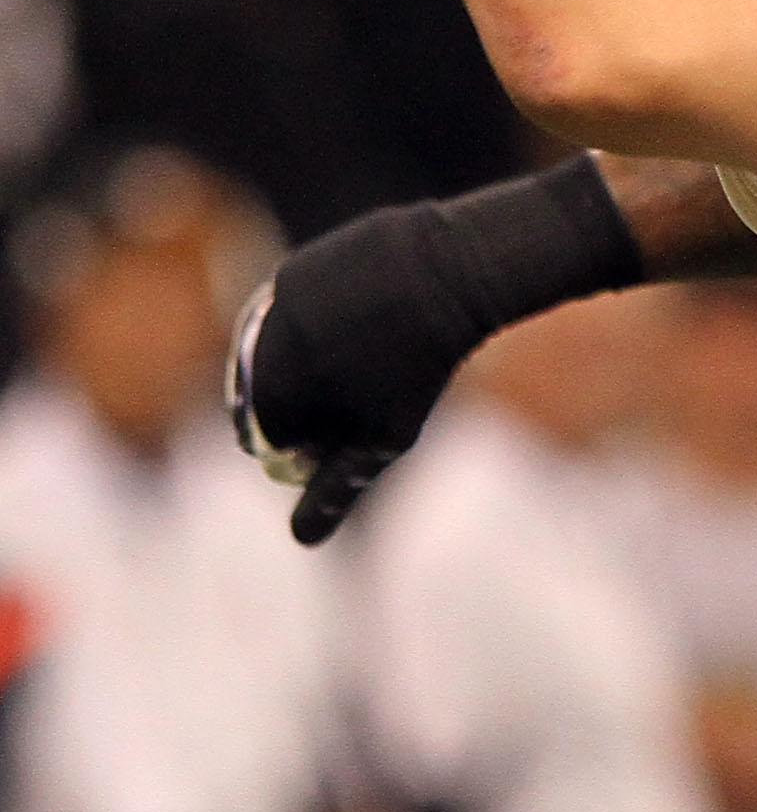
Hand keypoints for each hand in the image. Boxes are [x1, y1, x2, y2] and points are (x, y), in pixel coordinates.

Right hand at [227, 201, 490, 544]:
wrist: (445, 276)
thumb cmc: (417, 367)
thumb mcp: (383, 436)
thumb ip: (336, 488)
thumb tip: (302, 540)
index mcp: (267, 398)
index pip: (265, 441)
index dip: (306, 445)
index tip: (348, 433)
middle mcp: (255, 349)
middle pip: (264, 396)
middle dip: (301, 403)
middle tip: (362, 389)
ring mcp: (271, 305)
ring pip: (276, 350)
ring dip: (307, 359)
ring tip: (368, 351)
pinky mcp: (293, 271)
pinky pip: (294, 309)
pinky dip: (320, 318)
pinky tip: (366, 316)